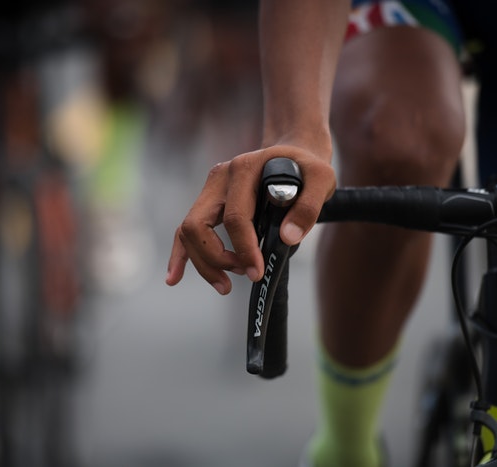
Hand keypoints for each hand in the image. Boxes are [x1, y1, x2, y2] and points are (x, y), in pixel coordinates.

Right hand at [166, 145, 334, 293]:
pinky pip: (186, 229)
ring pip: (188, 230)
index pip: (235, 216)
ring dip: (203, 262)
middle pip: (198, 224)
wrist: (295, 152)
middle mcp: (221, 177)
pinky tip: (174, 277)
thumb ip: (308, 207)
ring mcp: (211, 189)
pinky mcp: (209, 201)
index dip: (244, 248)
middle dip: (216, 258)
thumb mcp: (322, 179)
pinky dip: (180, 254)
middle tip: (243, 275)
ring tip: (225, 285)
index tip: (257, 271)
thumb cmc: (307, 167)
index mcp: (244, 169)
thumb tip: (288, 237)